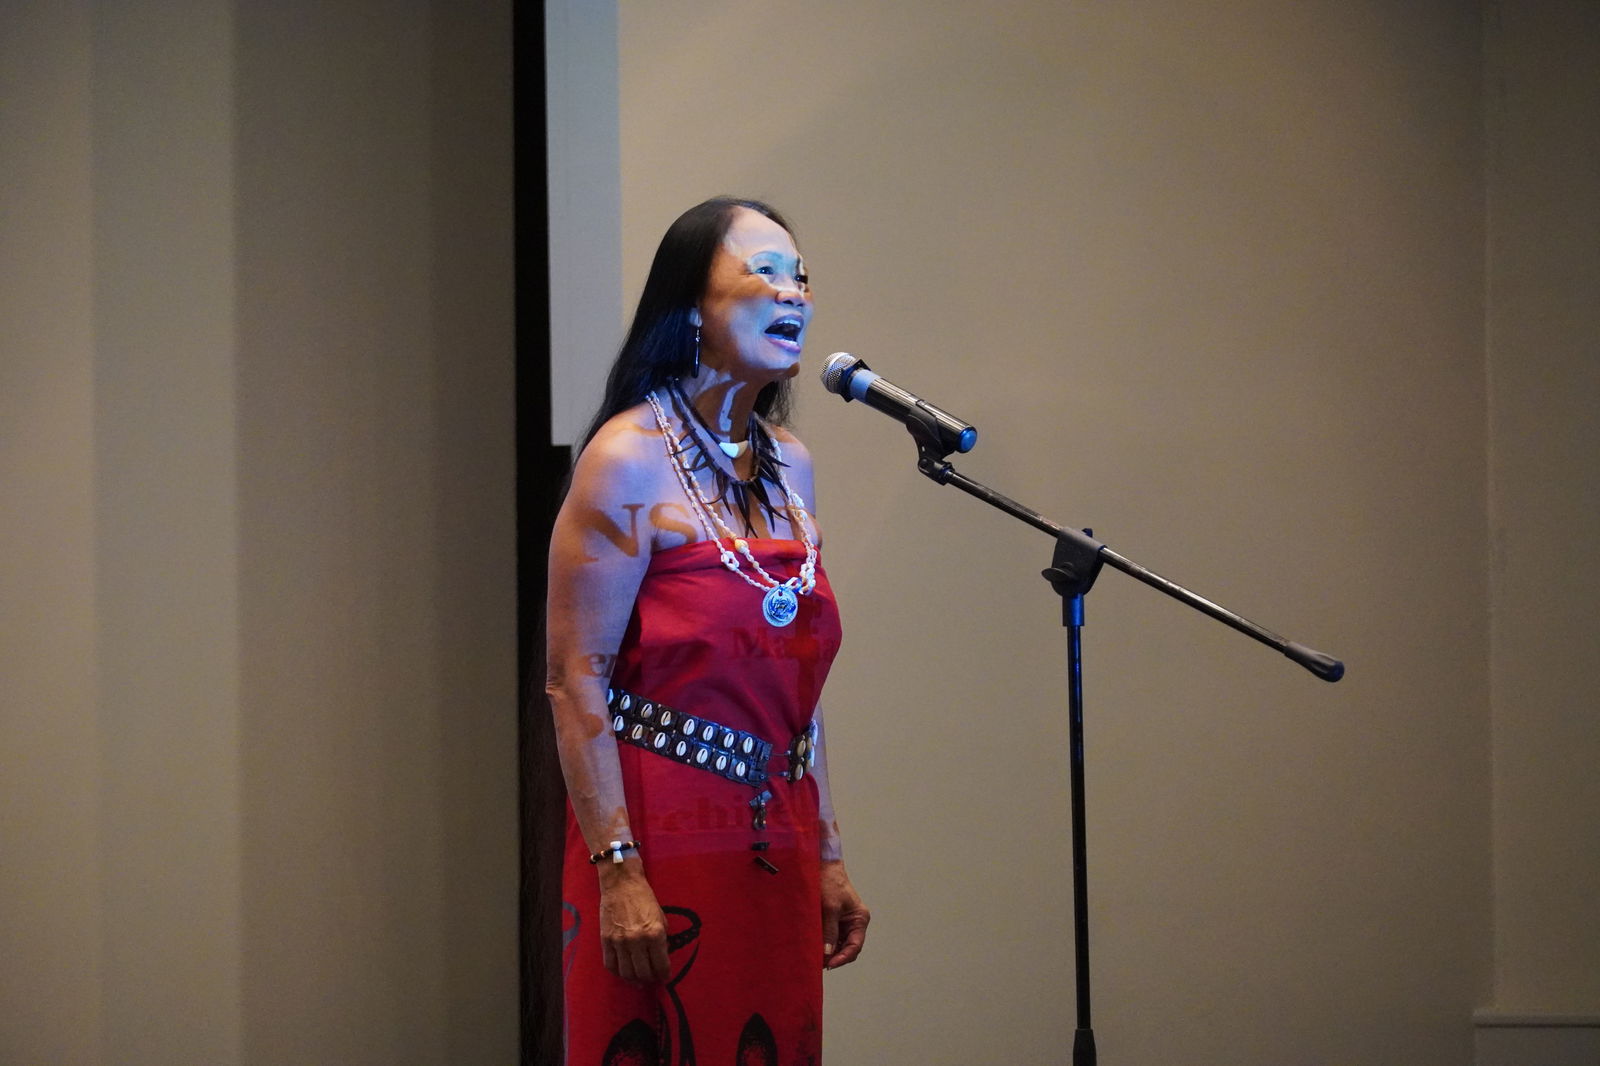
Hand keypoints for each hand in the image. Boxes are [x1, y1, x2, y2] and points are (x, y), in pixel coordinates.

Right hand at [598, 862, 669, 983]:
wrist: (621, 883)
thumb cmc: (644, 897)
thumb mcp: (661, 917)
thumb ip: (662, 939)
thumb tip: (661, 957)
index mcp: (655, 934)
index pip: (661, 965)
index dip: (664, 975)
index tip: (665, 977)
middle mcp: (637, 941)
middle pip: (643, 972)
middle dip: (650, 979)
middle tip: (652, 978)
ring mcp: (619, 942)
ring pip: (626, 972)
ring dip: (634, 980)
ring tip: (639, 980)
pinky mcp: (606, 940)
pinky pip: (610, 964)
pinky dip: (617, 973)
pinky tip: (623, 973)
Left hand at [820, 860, 868, 969]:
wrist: (822, 866)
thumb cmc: (830, 883)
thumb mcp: (830, 908)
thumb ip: (830, 931)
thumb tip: (828, 952)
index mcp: (860, 919)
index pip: (855, 946)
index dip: (843, 958)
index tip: (830, 964)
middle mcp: (854, 923)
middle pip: (848, 948)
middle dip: (836, 957)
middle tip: (820, 963)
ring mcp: (844, 923)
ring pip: (839, 945)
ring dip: (829, 951)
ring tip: (816, 957)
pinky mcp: (834, 921)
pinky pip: (831, 937)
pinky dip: (825, 944)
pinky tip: (815, 947)